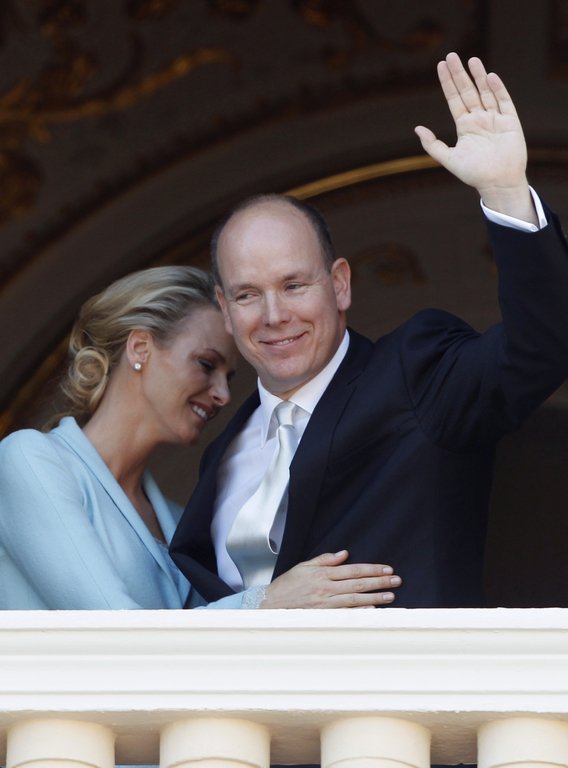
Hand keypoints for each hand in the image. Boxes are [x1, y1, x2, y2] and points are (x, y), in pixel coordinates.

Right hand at [259, 550, 400, 608]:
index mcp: (322, 574)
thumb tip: (345, 554)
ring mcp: (325, 604)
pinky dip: (360, 612)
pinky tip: (374, 610)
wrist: (271, 605)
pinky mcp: (323, 616)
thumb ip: (325, 560)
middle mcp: (326, 588)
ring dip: (374, 597)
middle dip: (379, 582)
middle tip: (396, 581)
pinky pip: (345, 613)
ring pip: (355, 599)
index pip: (353, 570)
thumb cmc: (288, 585)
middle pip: (358, 584)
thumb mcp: (304, 566)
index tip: (387, 569)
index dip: (371, 569)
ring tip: (390, 596)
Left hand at [415, 52, 535, 221]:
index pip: (454, 99)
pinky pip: (503, 101)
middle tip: (452, 55)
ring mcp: (494, 118)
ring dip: (478, 76)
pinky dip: (497, 89)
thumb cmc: (473, 173)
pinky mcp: (510, 121)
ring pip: (485, 92)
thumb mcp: (448, 159)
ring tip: (471, 60)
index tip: (441, 66)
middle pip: (467, 91)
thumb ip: (432, 144)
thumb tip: (417, 128)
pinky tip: (489, 77)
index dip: (447, 83)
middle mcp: (479, 119)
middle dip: (459, 74)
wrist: (497, 183)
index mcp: (464, 126)